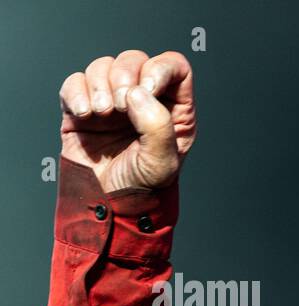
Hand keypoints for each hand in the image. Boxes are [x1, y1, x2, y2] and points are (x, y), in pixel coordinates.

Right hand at [59, 50, 195, 192]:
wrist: (107, 203)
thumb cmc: (142, 187)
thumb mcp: (162, 162)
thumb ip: (157, 125)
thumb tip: (136, 91)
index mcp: (173, 110)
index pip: (174, 67)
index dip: (160, 68)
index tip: (147, 88)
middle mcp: (144, 100)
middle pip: (135, 60)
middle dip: (124, 76)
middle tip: (119, 107)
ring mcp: (112, 102)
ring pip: (104, 66)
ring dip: (99, 84)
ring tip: (101, 113)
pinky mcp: (82, 107)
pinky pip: (75, 82)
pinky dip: (76, 92)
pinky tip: (84, 114)